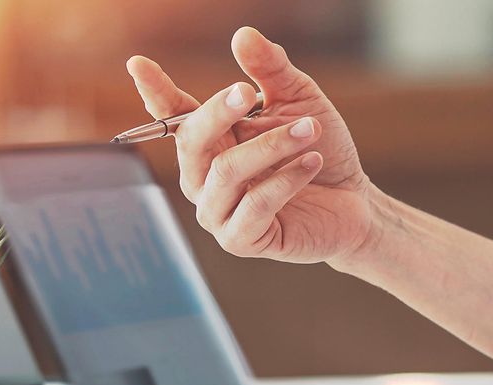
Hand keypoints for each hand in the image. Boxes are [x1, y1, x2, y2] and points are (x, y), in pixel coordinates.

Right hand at [126, 27, 384, 264]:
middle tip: (249, 91)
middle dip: (218, 113)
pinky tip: (313, 162)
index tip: (137, 64)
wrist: (355, 204)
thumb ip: (270, 70)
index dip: (154, 91)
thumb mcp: (299, 100)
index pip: (174, 115)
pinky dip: (286, 179)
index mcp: (210, 142)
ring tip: (311, 130)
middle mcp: (203, 178)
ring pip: (227, 172)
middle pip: (192, 142)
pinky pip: (255, 205)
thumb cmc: (319, 150)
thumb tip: (242, 35)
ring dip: (271, 146)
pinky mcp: (241, 240)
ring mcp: (217, 212)